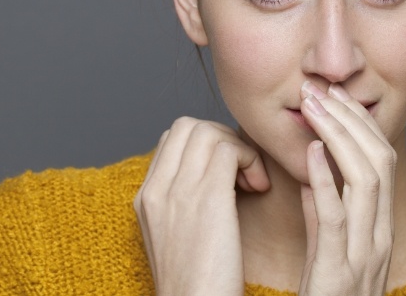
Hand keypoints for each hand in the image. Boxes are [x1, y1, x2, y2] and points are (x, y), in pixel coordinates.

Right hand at [134, 117, 269, 295]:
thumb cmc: (198, 285)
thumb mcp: (175, 239)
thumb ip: (181, 203)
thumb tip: (209, 175)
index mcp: (146, 198)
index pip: (173, 139)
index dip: (206, 144)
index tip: (227, 172)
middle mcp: (156, 189)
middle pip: (188, 126)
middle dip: (222, 138)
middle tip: (242, 171)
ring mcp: (178, 191)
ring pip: (209, 131)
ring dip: (238, 148)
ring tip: (252, 181)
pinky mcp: (207, 197)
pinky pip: (229, 149)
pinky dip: (251, 159)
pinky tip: (259, 188)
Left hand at [297, 83, 396, 295]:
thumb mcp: (329, 251)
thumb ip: (324, 212)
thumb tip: (314, 173)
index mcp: (379, 226)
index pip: (382, 159)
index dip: (361, 123)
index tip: (336, 95)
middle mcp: (380, 235)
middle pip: (379, 160)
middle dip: (352, 119)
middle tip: (322, 90)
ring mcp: (364, 254)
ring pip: (365, 180)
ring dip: (338, 138)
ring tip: (314, 109)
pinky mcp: (338, 272)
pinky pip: (335, 218)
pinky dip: (324, 180)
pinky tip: (310, 152)